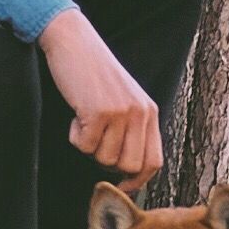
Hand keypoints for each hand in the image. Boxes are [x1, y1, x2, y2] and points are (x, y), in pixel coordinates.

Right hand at [41, 8, 164, 182]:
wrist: (74, 42)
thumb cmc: (94, 73)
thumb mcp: (124, 98)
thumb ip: (132, 128)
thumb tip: (127, 171)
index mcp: (149, 110)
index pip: (154, 161)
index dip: (138, 180)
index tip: (122, 186)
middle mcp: (140, 112)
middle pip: (129, 165)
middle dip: (108, 162)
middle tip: (95, 138)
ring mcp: (121, 112)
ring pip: (105, 159)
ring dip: (89, 146)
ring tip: (86, 118)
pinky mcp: (99, 111)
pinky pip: (85, 146)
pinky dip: (75, 136)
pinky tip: (76, 113)